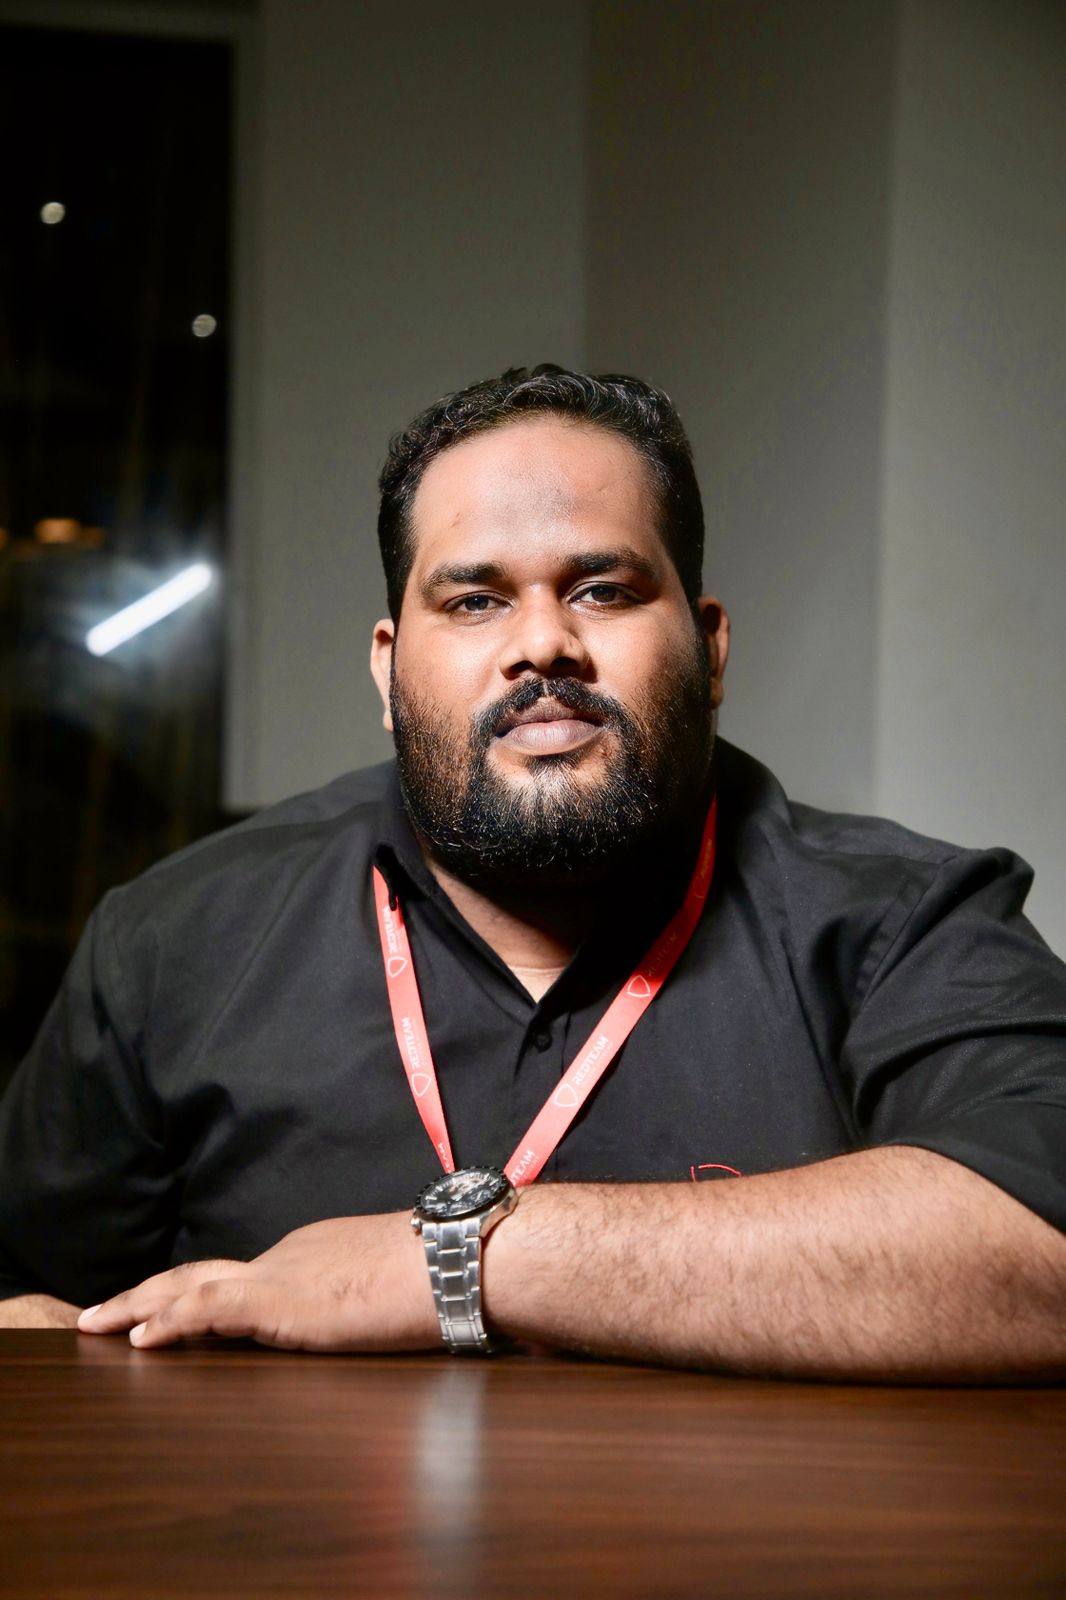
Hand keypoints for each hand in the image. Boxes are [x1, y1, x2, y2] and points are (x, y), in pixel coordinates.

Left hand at [76, 1213, 439, 1351]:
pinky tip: (139, 1341)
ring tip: (96, 1324)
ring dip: (138, 1306)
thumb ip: (371, 1300)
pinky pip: (208, 1310)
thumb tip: (388, 1316)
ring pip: (189, 1285)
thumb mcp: (394, 1290)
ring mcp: (279, 1274)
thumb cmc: (444, 1276)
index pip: (242, 1275)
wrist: (457, 1259)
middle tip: (104, 1313)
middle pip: (201, 1272)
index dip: (197, 1293)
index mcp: (312, 1254)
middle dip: (149, 1292)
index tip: (167, 1311)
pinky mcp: (279, 1300)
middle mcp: (286, 1255)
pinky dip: (169, 1322)